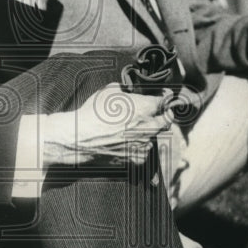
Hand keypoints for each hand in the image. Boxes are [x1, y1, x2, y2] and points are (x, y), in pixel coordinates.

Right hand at [40, 84, 174, 167]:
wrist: (80, 138)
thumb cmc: (93, 112)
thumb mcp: (110, 90)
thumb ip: (128, 89)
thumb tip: (134, 90)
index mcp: (145, 108)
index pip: (166, 101)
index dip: (164, 97)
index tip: (161, 97)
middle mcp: (149, 127)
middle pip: (167, 120)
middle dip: (164, 114)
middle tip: (156, 111)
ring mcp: (144, 145)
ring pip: (156, 136)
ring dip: (151, 131)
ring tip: (135, 128)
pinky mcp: (136, 158)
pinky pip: (145, 151)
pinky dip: (141, 146)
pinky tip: (129, 141)